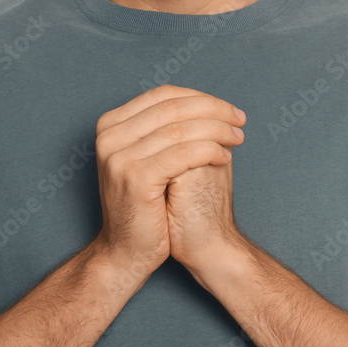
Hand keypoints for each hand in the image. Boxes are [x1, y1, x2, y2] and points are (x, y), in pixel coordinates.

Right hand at [92, 84, 243, 279]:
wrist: (128, 251)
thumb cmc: (146, 206)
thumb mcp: (148, 157)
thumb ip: (165, 129)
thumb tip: (205, 103)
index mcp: (110, 125)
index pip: (163, 95)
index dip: (201, 98)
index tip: (229, 110)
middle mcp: (108, 136)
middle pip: (172, 108)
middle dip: (214, 111)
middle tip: (239, 121)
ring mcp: (118, 156)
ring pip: (181, 129)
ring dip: (217, 130)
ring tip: (237, 138)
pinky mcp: (136, 177)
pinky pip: (184, 154)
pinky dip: (210, 150)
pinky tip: (225, 156)